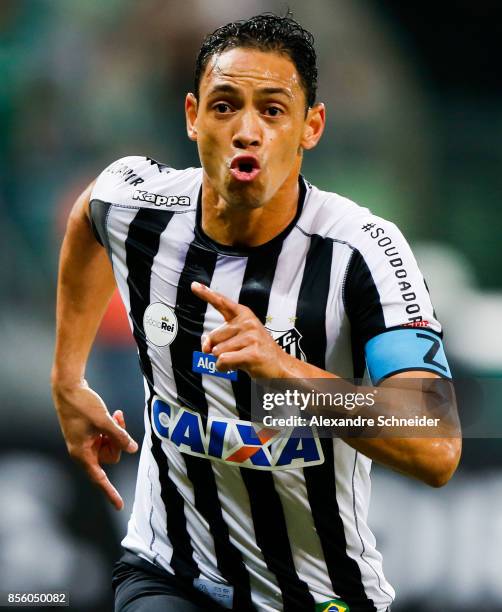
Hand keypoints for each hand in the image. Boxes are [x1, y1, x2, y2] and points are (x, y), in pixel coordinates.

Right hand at [52, 380, 137, 509]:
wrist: (68, 387)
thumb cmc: (82, 405)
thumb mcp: (104, 421)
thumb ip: (119, 436)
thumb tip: (132, 449)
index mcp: (82, 453)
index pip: (99, 478)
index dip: (110, 492)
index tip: (119, 506)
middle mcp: (82, 450)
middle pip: (109, 458)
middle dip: (118, 442)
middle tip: (119, 422)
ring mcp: (85, 442)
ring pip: (109, 446)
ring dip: (117, 432)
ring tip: (117, 415)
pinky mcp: (88, 433)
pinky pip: (106, 437)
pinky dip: (112, 428)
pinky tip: (114, 414)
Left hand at [191, 281, 290, 377]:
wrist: (280, 366)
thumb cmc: (256, 352)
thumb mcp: (237, 340)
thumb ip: (218, 338)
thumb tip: (205, 346)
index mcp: (244, 315)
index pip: (222, 302)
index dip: (206, 294)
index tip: (194, 285)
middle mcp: (247, 322)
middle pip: (213, 337)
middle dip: (217, 350)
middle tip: (236, 353)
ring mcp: (251, 337)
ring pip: (217, 351)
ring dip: (223, 360)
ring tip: (240, 359)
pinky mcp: (252, 353)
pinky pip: (223, 361)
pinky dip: (224, 368)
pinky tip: (236, 367)